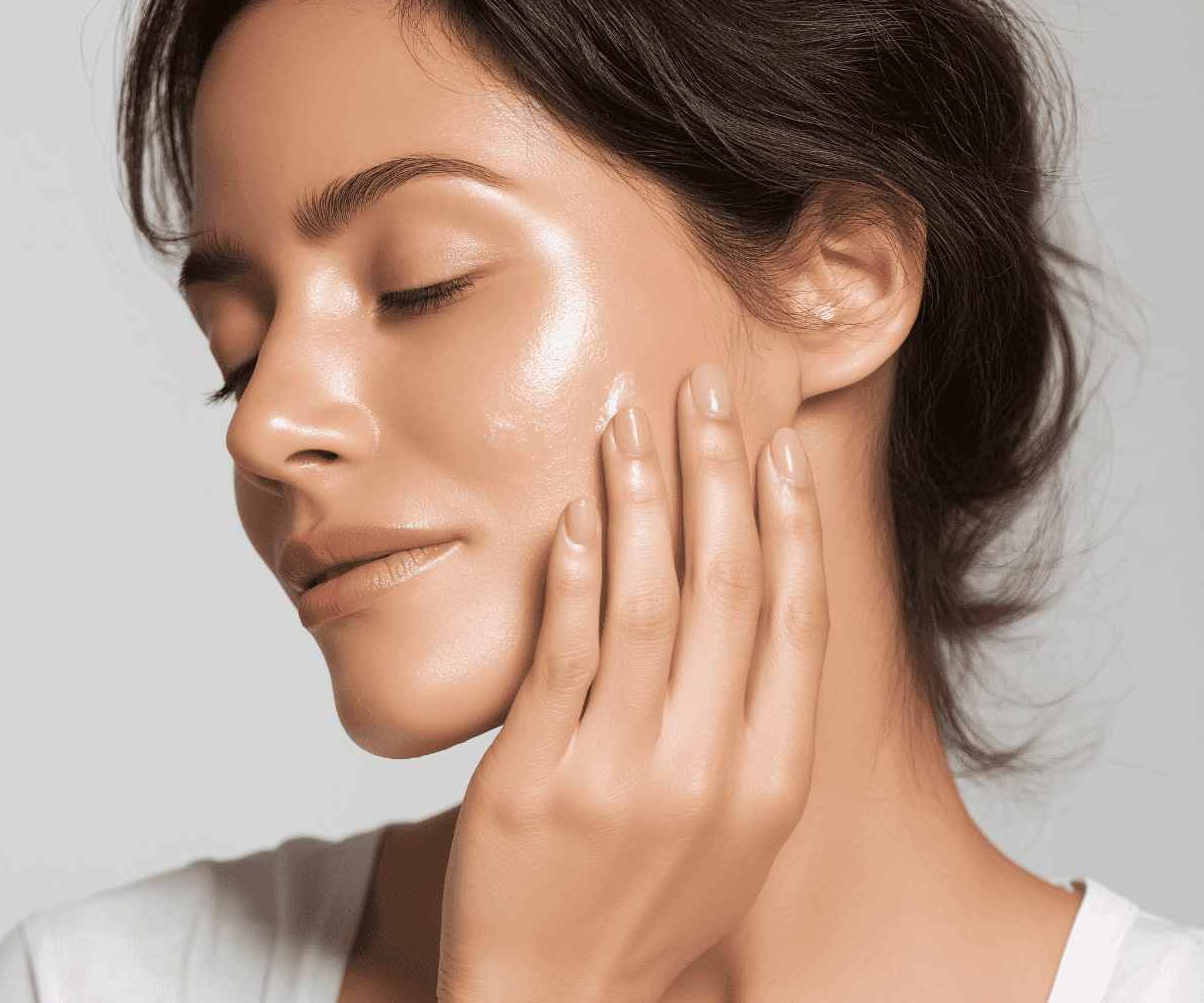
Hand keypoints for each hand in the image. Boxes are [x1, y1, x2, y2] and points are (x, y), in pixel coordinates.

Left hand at [437, 364, 828, 1002]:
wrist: (560, 1002)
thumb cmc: (647, 907)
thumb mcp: (734, 832)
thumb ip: (748, 728)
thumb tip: (754, 605)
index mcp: (771, 780)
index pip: (796, 620)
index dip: (789, 521)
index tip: (777, 445)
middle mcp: (708, 770)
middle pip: (725, 588)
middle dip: (715, 473)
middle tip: (702, 389)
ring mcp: (620, 772)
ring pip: (642, 601)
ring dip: (638, 497)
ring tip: (627, 420)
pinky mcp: (535, 776)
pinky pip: (560, 651)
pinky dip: (571, 572)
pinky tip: (575, 511)